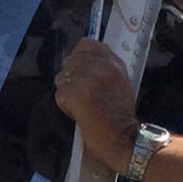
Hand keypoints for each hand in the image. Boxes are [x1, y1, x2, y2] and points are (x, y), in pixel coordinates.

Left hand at [53, 38, 138, 169]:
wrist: (122, 137)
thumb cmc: (121, 115)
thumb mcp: (120, 82)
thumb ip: (105, 68)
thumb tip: (84, 61)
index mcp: (112, 62)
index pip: (86, 44)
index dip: (79, 57)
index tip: (81, 71)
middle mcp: (100, 66)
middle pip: (70, 61)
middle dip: (71, 77)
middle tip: (82, 94)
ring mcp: (86, 78)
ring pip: (62, 77)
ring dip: (67, 91)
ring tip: (81, 105)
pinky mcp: (75, 93)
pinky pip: (60, 94)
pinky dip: (65, 106)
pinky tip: (78, 113)